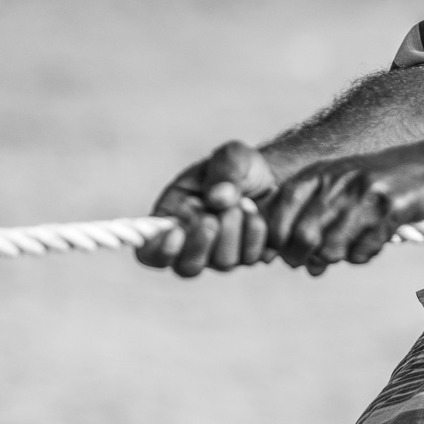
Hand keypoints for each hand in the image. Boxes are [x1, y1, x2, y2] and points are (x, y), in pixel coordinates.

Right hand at [135, 140, 279, 277]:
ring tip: (246, 202)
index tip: (176, 232)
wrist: (273, 174)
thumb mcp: (231, 156)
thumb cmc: (239, 165)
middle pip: (187, 267)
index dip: (159, 250)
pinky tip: (261, 211)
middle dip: (201, 242)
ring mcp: (222, 255)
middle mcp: (193, 245)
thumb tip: (218, 198)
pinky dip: (259, 232)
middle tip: (213, 217)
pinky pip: (255, 257)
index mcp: (171, 220)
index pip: (150, 252)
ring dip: (236, 231)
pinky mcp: (251, 257)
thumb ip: (223, 171)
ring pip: (224, 263)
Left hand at [265, 139, 423, 274]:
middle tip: (313, 262)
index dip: (275, 237)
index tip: (283, 251)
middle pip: (302, 236)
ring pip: (331, 249)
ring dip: (337, 258)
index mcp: (322, 171)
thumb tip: (293, 262)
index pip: (279, 207)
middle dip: (301, 258)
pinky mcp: (392, 209)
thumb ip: (312, 216)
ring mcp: (366, 194)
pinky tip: (374, 240)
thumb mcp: (342, 185)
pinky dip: (364, 254)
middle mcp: (340, 180)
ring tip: (350, 246)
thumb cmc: (384, 182)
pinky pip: (363, 251)